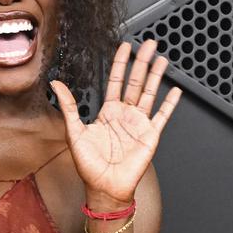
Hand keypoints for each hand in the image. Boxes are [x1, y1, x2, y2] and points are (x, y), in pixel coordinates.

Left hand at [49, 37, 181, 205]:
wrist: (105, 188)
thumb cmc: (89, 166)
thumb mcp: (74, 132)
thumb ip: (69, 106)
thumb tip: (56, 83)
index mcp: (108, 112)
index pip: (115, 81)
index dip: (120, 63)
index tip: (124, 47)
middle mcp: (125, 115)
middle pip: (136, 82)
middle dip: (142, 62)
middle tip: (148, 44)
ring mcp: (139, 124)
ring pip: (150, 93)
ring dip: (156, 76)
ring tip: (162, 58)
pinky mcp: (151, 135)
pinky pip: (162, 116)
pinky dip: (170, 103)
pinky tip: (176, 90)